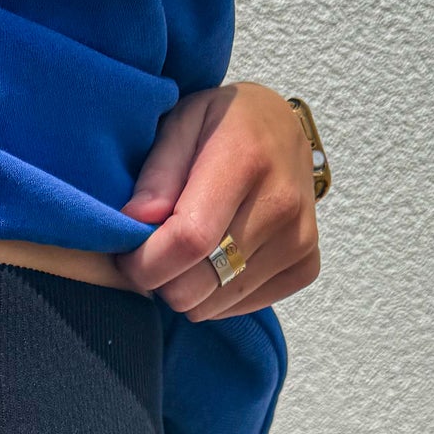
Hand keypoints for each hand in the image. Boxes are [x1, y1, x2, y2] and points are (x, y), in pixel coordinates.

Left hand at [112, 81, 320, 320]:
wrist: (281, 130)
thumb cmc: (221, 127)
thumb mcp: (180, 125)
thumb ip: (156, 173)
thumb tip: (136, 221)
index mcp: (246, 160)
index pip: (188, 242)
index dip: (145, 263)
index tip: (127, 256)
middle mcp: (281, 205)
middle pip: (197, 285)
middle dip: (160, 279)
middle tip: (156, 251)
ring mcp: (298, 240)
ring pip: (212, 305)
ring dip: (188, 288)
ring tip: (190, 248)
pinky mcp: (305, 266)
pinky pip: (240, 308)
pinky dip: (216, 295)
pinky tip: (218, 258)